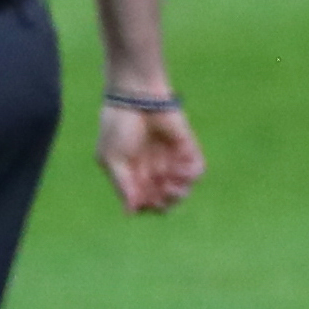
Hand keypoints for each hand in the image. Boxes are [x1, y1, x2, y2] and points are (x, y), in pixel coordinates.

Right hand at [98, 94, 205, 213]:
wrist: (136, 97)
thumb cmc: (118, 126)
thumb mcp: (111, 159)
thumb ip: (122, 185)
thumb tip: (130, 212)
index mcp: (133, 174)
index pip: (144, 203)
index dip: (146, 207)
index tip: (142, 201)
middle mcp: (153, 170)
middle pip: (165, 201)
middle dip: (163, 204)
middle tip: (159, 193)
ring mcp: (171, 160)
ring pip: (183, 190)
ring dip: (179, 194)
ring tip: (171, 184)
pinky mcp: (186, 148)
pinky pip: (197, 171)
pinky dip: (191, 176)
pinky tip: (179, 169)